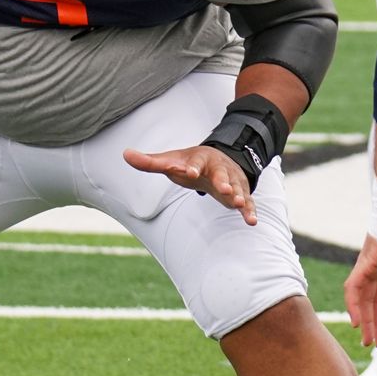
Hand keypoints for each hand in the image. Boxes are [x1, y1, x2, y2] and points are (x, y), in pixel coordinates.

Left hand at [124, 145, 257, 225]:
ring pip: (237, 187)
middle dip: (223, 180)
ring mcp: (231, 180)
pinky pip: (247, 201)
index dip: (192, 167)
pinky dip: (249, 210)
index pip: (195, 162)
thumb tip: (125, 154)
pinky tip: (252, 221)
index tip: (189, 173)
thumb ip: (149, 162)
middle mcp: (218, 167)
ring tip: (241, 204)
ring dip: (239, 195)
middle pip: (221, 173)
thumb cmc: (189, 163)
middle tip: (224, 189)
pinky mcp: (239, 192)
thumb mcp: (171, 161)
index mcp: (199, 159)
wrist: (218, 159)